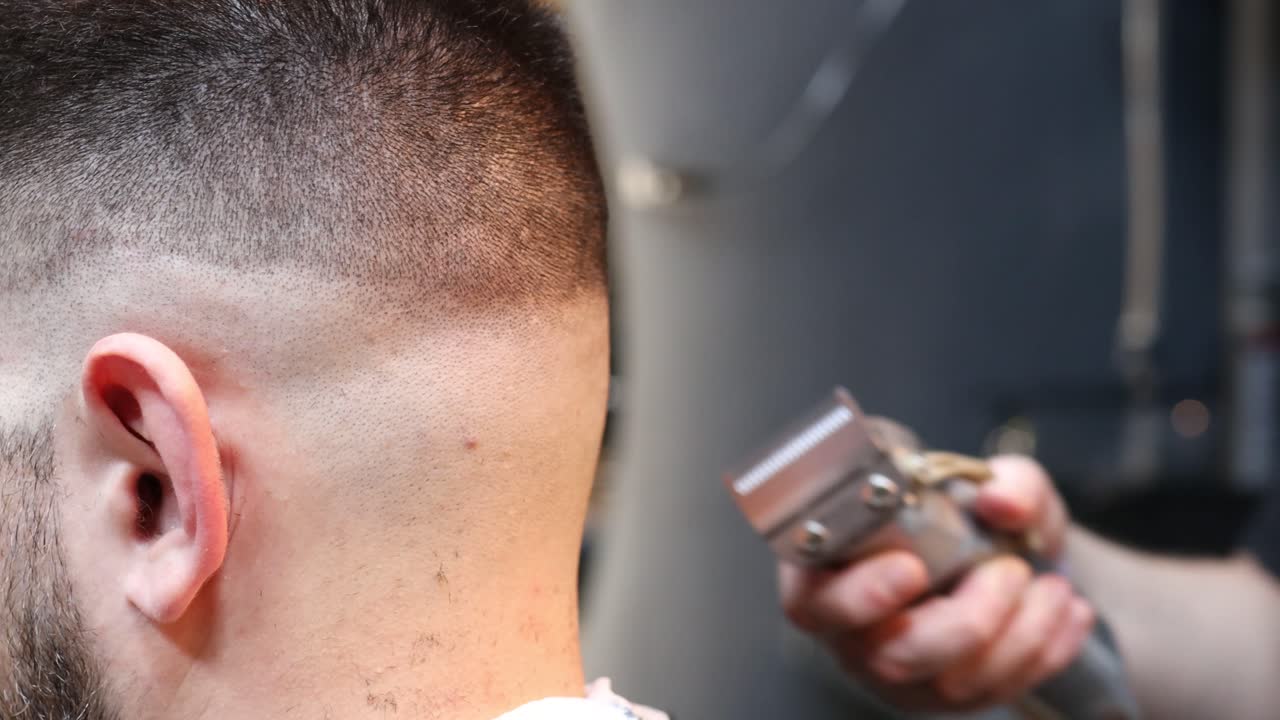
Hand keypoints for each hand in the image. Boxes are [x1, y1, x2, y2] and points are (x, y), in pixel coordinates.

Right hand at [778, 455, 1095, 711]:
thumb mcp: (993, 480)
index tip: (912, 569)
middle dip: (966, 621)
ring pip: (948, 684)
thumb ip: (1004, 479)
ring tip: (1050, 585)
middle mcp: (852, 631)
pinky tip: (1067, 612)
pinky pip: (993, 695)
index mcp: (829, 569)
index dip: (860, 594)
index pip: (813, 600)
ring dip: (1018, 635)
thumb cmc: (965, 516)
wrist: (1006, 555)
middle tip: (1008, 572)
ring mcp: (896, 671)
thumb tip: (1002, 502)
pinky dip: (1044, 652)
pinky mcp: (943, 696)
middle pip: (888, 657)